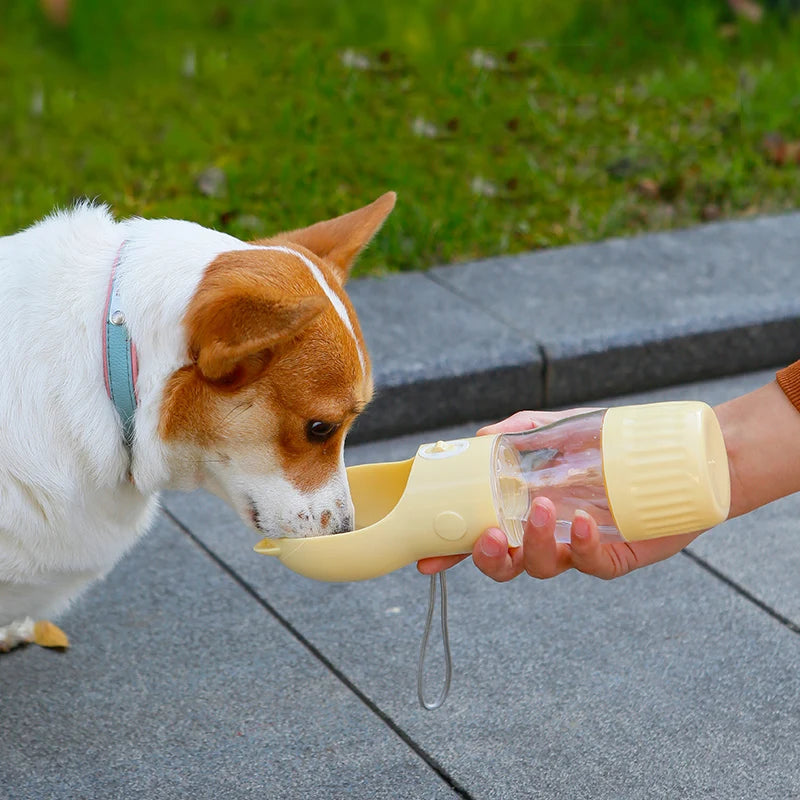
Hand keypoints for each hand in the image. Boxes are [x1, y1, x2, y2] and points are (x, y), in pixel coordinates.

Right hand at [416, 407, 701, 580]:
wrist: (676, 455)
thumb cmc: (609, 441)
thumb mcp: (558, 429)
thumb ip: (517, 432)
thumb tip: (479, 439)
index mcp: (523, 508)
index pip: (480, 533)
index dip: (453, 550)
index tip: (428, 559)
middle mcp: (546, 533)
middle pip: (505, 564)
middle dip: (489, 558)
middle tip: (490, 536)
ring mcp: (577, 548)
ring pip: (542, 566)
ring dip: (534, 544)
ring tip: (543, 509)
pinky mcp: (613, 556)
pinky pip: (590, 563)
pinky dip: (580, 547)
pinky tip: (579, 522)